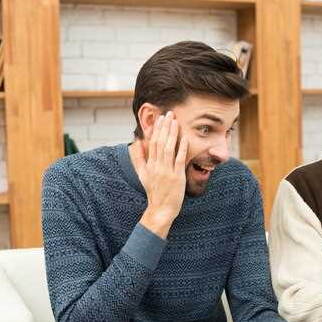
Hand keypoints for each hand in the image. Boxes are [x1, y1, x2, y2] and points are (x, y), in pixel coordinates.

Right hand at [137, 111, 187, 237]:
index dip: (156, 129)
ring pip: (168, 148)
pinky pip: (179, 159)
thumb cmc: (154, 191)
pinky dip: (181, 148)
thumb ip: (138, 158)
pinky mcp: (177, 177)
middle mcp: (157, 166)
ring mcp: (167, 171)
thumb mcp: (142, 174)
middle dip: (165, 127)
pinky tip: (184, 138)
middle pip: (160, 142)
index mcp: (149, 164)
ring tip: (175, 121)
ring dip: (172, 133)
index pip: (152, 142)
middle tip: (169, 113)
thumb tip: (137, 143)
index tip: (160, 118)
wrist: (160, 208)